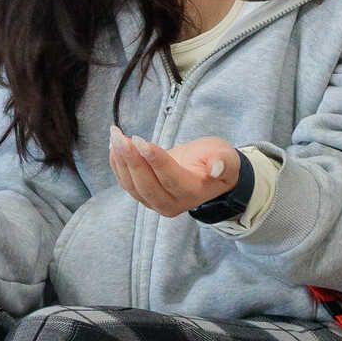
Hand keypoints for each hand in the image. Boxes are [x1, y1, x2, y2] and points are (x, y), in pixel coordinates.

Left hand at [107, 128, 242, 218]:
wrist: (208, 172)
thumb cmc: (217, 160)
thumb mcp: (228, 158)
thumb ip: (224, 163)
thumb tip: (217, 168)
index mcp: (193, 192)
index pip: (170, 178)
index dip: (155, 160)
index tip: (140, 141)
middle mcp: (173, 203)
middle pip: (147, 184)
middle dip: (131, 160)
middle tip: (120, 137)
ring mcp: (156, 202)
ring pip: (133, 185)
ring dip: (121, 161)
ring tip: (115, 136)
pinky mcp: (144, 196)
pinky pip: (126, 183)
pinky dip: (117, 165)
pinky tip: (113, 146)